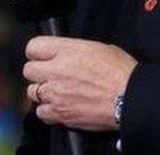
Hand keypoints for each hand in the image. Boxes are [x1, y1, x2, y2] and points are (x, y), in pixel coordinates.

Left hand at [22, 36, 136, 130]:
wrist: (131, 98)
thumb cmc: (121, 72)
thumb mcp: (98, 48)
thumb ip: (74, 50)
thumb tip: (66, 53)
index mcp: (66, 50)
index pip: (33, 46)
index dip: (37, 52)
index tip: (42, 56)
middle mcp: (56, 70)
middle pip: (28, 70)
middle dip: (38, 72)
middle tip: (50, 75)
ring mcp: (56, 93)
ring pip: (32, 92)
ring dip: (42, 92)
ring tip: (56, 92)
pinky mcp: (61, 113)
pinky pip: (41, 113)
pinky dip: (47, 111)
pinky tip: (58, 107)